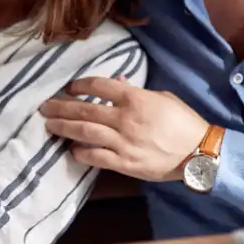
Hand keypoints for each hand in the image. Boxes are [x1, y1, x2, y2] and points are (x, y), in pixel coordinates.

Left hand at [40, 76, 209, 181]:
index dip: (80, 85)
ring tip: (49, 125)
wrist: (200, 153)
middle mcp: (124, 119)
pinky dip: (80, 152)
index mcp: (135, 99)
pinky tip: (71, 149)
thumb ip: (136, 90)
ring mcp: (123, 142)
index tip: (69, 87)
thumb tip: (118, 80)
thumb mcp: (162, 97)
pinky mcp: (124, 163)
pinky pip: (96, 157)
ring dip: (63, 127)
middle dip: (61, 107)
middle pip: (85, 110)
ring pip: (84, 132)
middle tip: (44, 107)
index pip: (99, 86)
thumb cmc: (183, 122)